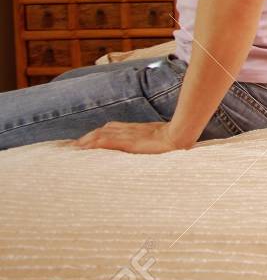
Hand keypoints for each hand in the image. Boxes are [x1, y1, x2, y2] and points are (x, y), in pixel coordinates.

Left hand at [73, 121, 193, 153]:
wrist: (180, 136)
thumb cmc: (175, 140)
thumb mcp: (161, 139)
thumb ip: (152, 140)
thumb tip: (150, 148)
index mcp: (136, 130)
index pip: (111, 129)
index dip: (97, 134)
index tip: (85, 142)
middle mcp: (128, 131)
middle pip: (102, 131)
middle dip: (87, 138)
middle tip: (73, 147)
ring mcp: (128, 136)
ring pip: (100, 135)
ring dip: (86, 141)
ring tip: (74, 149)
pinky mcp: (128, 142)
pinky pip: (106, 142)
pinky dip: (93, 144)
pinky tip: (84, 149)